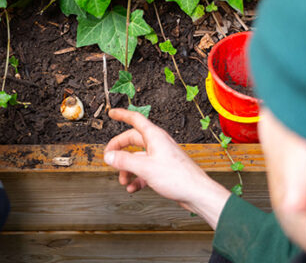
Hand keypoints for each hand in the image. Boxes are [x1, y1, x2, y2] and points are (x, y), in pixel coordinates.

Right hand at [104, 108, 230, 227]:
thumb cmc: (178, 178)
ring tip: (123, 181)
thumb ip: (124, 161)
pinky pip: (145, 170)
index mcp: (155, 137)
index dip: (123, 115)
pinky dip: (137, 178)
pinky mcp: (164, 169)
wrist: (197, 193)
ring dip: (127, 169)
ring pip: (138, 158)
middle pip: (133, 140)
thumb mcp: (145, 168)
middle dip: (119, 150)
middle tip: (108, 158)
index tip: (112, 113)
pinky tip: (133, 188)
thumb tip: (109, 155)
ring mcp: (161, 156)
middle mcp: (158, 144)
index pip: (136, 119)